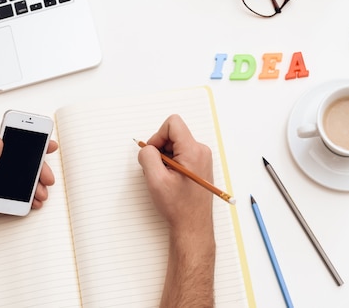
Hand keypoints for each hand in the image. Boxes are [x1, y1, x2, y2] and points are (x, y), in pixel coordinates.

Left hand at [0, 137, 57, 249]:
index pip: (9, 145)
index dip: (29, 141)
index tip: (45, 143)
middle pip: (21, 162)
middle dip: (38, 169)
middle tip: (47, 178)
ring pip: (22, 177)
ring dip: (35, 185)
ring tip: (40, 194)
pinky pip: (18, 191)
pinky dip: (28, 196)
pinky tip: (32, 201)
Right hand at [137, 115, 213, 234]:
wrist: (193, 225)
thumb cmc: (178, 206)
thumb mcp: (156, 180)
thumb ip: (148, 156)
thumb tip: (147, 148)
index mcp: (193, 151)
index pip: (173, 124)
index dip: (157, 136)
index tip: (153, 153)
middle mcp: (201, 151)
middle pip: (173, 134)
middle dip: (160, 149)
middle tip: (157, 170)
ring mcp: (202, 158)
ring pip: (176, 145)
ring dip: (165, 158)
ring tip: (164, 178)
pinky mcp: (200, 165)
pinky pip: (181, 154)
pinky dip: (171, 163)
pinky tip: (170, 180)